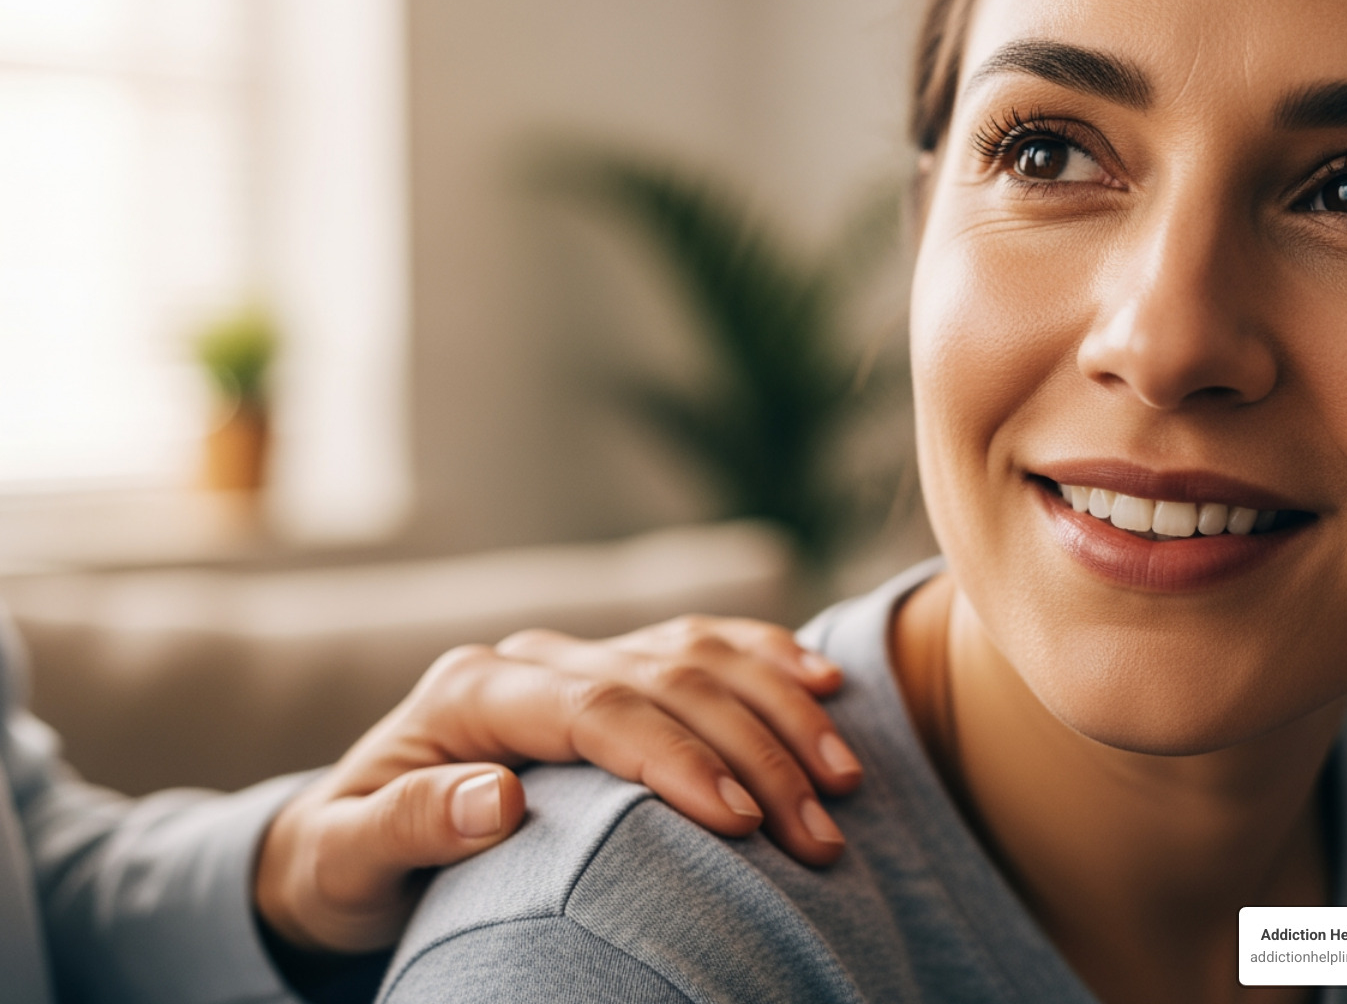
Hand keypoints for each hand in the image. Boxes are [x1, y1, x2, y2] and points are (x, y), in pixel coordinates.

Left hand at [254, 615, 859, 953]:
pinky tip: (823, 686)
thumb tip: (499, 797)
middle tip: (819, 833)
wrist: (342, 839)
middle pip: (666, 681)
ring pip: (698, 654)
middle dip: (753, 752)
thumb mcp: (347, 858)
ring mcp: (575, 658)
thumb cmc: (343, 863)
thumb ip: (412, 823)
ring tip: (843, 777)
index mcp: (473, 690)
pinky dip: (767, 660)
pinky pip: (702, 645)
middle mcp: (532, 660)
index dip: (675, 759)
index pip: (596, 710)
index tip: (742, 822)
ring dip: (779, 709)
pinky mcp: (608, 672)